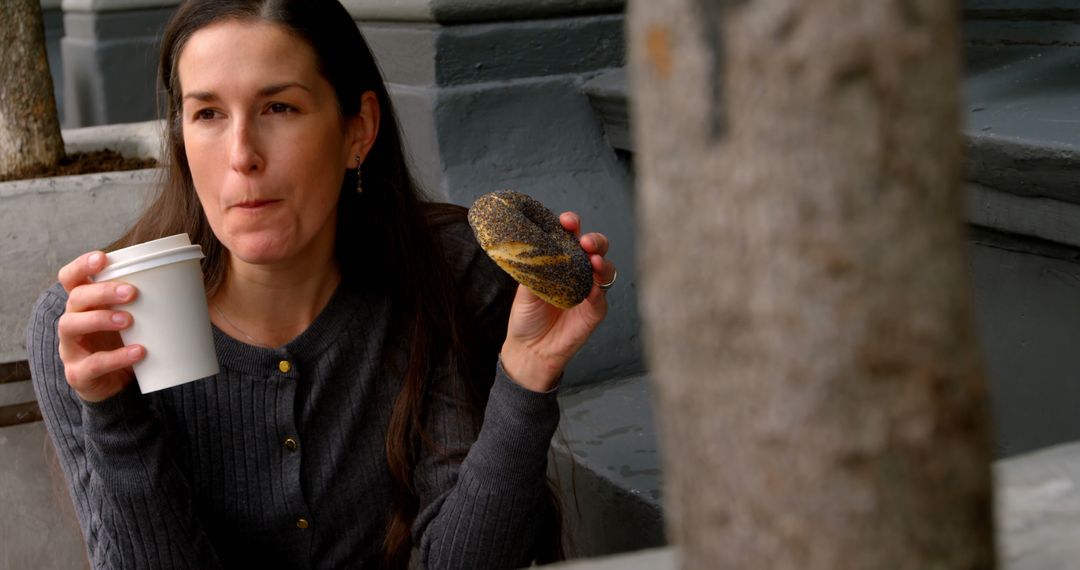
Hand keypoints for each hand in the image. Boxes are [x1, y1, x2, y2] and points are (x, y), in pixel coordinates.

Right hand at [56, 251, 143, 402]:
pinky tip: (138, 352)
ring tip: (129, 320)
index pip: (71, 278)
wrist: (115, 386)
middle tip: (132, 292)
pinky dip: (116, 358)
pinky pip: (92, 364)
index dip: (81, 265)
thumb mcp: (135, 320)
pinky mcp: (78, 374)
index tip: (103, 258)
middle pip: (75, 298)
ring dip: (101, 319)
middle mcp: (72, 321)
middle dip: (102, 292)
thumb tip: (194, 281)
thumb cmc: (124, 342)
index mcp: (84, 304)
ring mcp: (70, 348)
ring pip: (71, 325)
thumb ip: (149, 302)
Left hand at [500, 212, 615, 391]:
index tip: (566, 221)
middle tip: (585, 242)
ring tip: (592, 262)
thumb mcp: (524, 288)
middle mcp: (579, 271)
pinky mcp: (595, 311)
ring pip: (606, 269)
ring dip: (601, 263)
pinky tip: (591, 291)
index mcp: (561, 261)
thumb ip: (532, 268)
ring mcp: (590, 290)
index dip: (572, 225)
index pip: (571, 236)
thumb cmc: (527, 316)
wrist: (529, 349)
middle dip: (594, 240)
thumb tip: (532, 246)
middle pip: (596, 248)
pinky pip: (602, 298)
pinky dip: (598, 292)